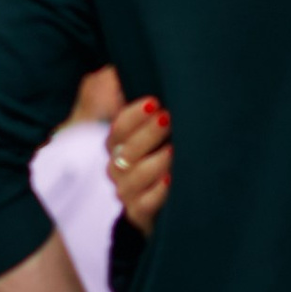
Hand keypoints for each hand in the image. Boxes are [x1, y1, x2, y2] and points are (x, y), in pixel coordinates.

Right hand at [107, 96, 170, 235]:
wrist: (151, 210)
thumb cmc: (156, 161)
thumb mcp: (145, 131)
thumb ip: (138, 106)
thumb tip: (124, 76)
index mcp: (117, 146)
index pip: (118, 128)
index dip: (133, 115)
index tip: (154, 102)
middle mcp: (117, 168)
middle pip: (125, 150)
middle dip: (147, 133)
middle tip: (168, 119)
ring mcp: (126, 192)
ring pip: (134, 177)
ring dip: (154, 162)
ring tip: (173, 150)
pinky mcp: (138, 215)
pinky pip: (143, 204)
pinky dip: (156, 193)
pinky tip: (170, 181)